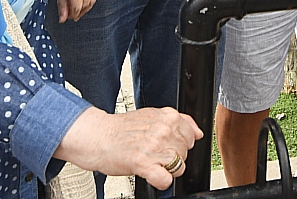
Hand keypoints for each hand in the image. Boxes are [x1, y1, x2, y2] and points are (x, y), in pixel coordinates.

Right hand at [55, 106, 201, 189]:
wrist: (98, 136)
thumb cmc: (122, 129)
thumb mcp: (153, 115)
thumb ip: (179, 121)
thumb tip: (198, 133)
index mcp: (168, 116)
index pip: (191, 136)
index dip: (180, 144)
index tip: (167, 145)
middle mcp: (163, 130)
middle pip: (185, 153)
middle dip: (173, 158)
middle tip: (155, 155)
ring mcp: (154, 146)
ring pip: (178, 167)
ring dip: (166, 170)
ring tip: (151, 163)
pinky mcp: (143, 163)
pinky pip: (165, 180)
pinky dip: (160, 181)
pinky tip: (151, 174)